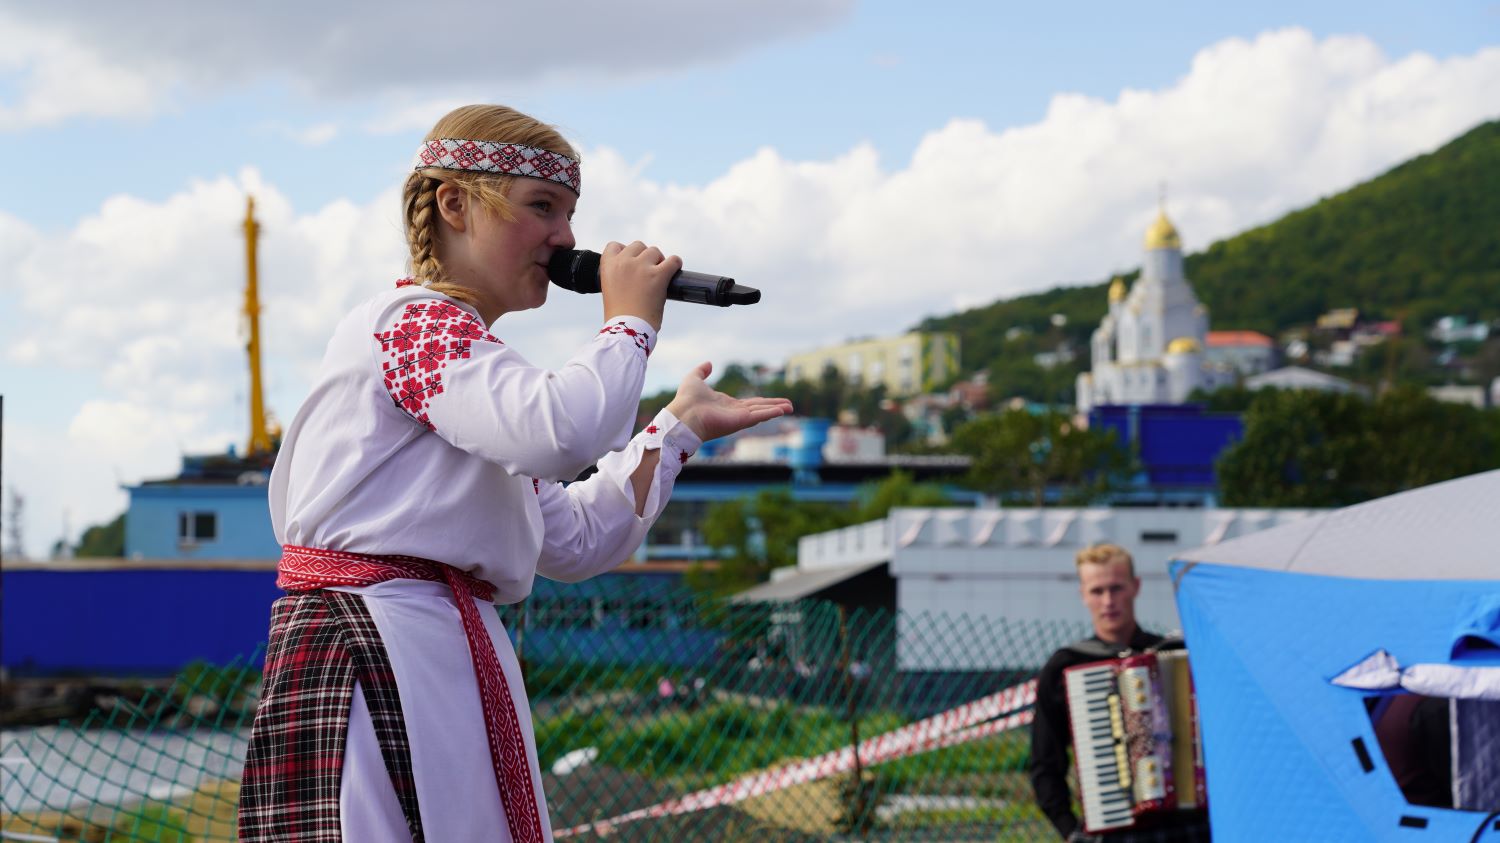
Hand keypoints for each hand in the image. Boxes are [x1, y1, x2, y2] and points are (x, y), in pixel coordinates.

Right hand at [599, 240, 679, 331]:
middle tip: (648, 271)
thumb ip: (619, 277)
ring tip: (659, 275)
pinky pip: (673, 260)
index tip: (630, 262)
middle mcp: (624, 262)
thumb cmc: (620, 317)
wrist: (628, 329)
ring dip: (658, 261)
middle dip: (644, 256)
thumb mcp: (610, 290)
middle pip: (638, 245)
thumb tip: (636, 275)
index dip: (625, 252)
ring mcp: (641, 267)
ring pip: (654, 251)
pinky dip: (675, 264)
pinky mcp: (658, 275)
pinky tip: (674, 271)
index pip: (615, 246)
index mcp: (608, 266)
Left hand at [665, 362, 792, 441]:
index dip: (762, 403)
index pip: (749, 403)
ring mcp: (738, 418)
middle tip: (789, 405)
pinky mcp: (740, 421)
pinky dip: (771, 413)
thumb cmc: (686, 400)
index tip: (773, 402)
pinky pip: (759, 416)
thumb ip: (702, 371)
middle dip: (774, 406)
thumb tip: (709, 363)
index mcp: (726, 405)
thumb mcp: (694, 379)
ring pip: (762, 412)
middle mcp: (734, 413)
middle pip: (759, 408)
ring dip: (777, 409)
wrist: (683, 414)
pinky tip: (782, 410)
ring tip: (790, 407)